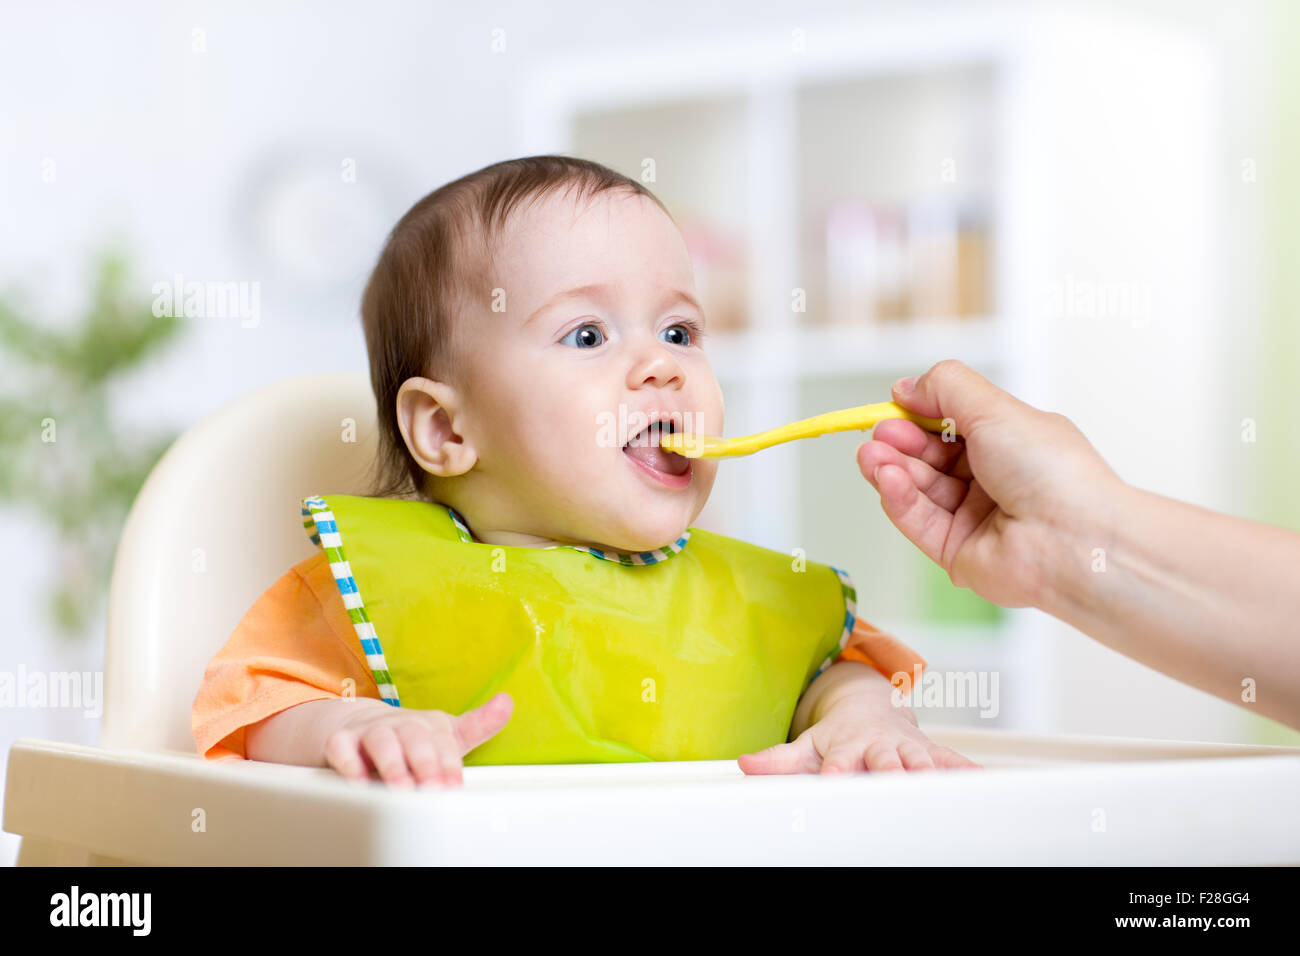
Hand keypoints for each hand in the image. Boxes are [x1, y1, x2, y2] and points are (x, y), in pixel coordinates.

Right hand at [323, 691, 512, 787]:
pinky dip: (348, 763)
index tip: (454, 785)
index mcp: (429, 724)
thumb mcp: (447, 735)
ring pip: (380, 740)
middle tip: (432, 787)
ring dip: (391, 763)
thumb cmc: (412, 740)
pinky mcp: (341, 741)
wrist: (360, 727)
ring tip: (401, 788)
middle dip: (425, 762)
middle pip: (415, 736)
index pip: (444, 740)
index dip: (449, 762)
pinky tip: (358, 782)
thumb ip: (478, 725)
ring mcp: (370, 730)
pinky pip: (341, 748)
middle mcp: (401, 723)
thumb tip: (507, 702)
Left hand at [737, 689, 980, 773]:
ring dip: (930, 773)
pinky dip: (969, 771)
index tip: (833, 784)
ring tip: (943, 789)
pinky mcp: (930, 752)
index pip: (839, 762)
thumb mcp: (804, 746)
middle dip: (891, 773)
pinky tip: (987, 785)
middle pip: (885, 762)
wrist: (869, 706)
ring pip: (921, 762)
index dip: (836, 773)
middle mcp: (878, 746)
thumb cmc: (834, 735)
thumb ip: (776, 760)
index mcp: (845, 746)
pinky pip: (953, 762)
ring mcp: (906, 749)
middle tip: (895, 787)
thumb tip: (744, 764)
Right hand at [857, 359, 1123, 608]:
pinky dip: (899, 498)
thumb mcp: (995, 408)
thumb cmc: (1052, 472)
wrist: (1073, 539)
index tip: (892, 404)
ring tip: (870, 455)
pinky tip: (887, 479)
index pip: (951, 425)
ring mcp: (975, 518)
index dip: (919, 414)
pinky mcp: (957, 552)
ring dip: (891, 469)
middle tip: (879, 432)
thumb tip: (906, 386)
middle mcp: (993, 480)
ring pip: (919, 489)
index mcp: (1010, 443)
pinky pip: (919, 521)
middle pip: (929, 457)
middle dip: (900, 442)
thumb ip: (945, 388)